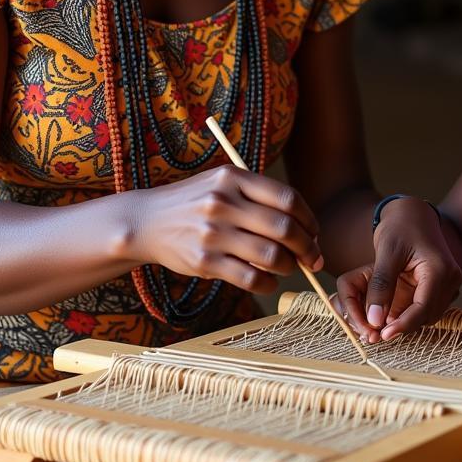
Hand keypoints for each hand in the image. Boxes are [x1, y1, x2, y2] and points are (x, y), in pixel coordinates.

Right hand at [134, 166, 322, 294]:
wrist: (146, 222)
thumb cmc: (195, 202)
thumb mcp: (222, 183)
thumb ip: (258, 196)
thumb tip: (304, 226)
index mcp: (233, 178)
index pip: (287, 198)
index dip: (309, 218)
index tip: (315, 232)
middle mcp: (224, 203)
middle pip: (284, 228)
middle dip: (308, 247)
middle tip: (314, 258)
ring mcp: (213, 233)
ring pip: (271, 256)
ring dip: (289, 266)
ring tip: (289, 268)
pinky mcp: (205, 261)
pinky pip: (250, 278)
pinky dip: (268, 283)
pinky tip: (269, 281)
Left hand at [336, 196, 461, 343]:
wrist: (413, 211)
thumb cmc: (400, 226)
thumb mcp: (386, 252)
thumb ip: (381, 285)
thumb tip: (374, 319)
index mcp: (439, 269)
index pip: (423, 308)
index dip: (403, 325)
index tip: (383, 335)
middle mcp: (450, 278)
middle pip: (427, 314)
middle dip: (403, 325)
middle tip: (375, 331)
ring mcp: (449, 282)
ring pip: (428, 313)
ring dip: (407, 320)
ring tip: (381, 323)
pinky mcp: (442, 284)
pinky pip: (428, 306)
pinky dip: (411, 312)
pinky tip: (393, 312)